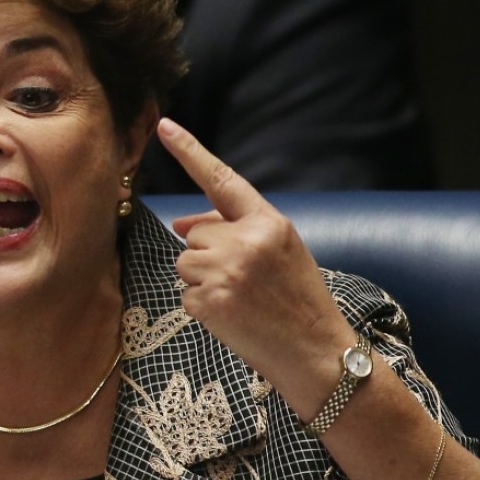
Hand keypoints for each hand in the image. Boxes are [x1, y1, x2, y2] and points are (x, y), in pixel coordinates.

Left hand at [157, 118, 354, 418]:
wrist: (316, 353)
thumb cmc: (298, 301)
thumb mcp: (280, 253)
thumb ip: (235, 230)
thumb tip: (179, 223)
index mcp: (270, 223)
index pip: (223, 180)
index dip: (190, 151)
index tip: (163, 125)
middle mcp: (246, 241)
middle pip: (195, 233)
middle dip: (208, 254)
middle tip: (243, 282)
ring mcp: (226, 271)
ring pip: (185, 262)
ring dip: (202, 280)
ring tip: (240, 300)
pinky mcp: (209, 300)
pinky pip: (184, 294)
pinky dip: (201, 307)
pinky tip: (232, 317)